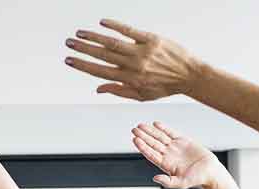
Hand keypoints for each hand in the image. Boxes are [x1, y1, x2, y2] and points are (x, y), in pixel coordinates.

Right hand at [64, 19, 201, 100]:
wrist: (189, 75)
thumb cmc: (165, 87)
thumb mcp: (141, 96)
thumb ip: (119, 91)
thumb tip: (98, 89)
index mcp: (130, 80)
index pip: (100, 72)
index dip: (83, 66)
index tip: (69, 60)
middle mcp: (134, 66)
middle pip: (102, 55)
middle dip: (83, 49)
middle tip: (68, 43)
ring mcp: (142, 51)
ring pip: (112, 42)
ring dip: (93, 37)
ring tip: (79, 33)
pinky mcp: (151, 39)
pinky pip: (129, 31)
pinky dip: (114, 26)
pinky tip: (102, 23)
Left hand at [132, 122, 221, 188]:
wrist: (210, 172)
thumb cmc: (196, 179)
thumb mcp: (181, 183)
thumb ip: (168, 182)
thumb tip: (155, 178)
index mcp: (165, 164)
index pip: (151, 154)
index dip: (143, 146)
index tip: (135, 139)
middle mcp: (168, 155)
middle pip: (153, 144)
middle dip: (143, 136)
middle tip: (134, 129)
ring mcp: (175, 147)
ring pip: (160, 137)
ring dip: (150, 131)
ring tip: (140, 125)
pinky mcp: (183, 141)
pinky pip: (171, 133)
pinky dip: (163, 128)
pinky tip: (155, 124)